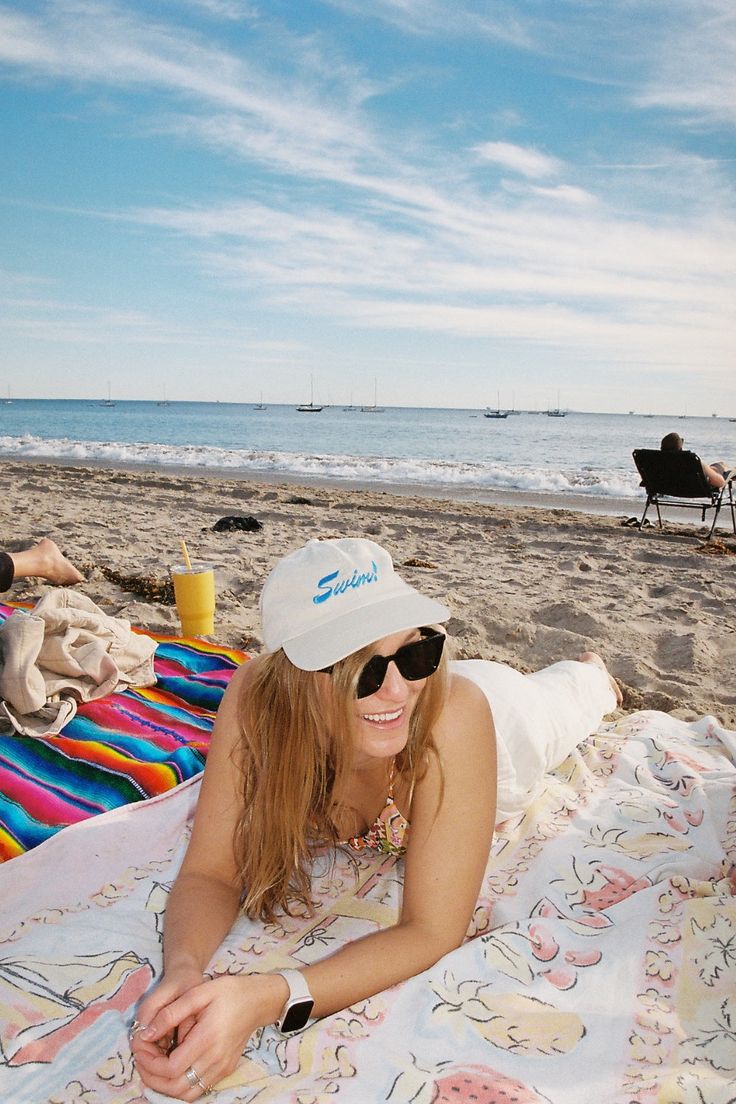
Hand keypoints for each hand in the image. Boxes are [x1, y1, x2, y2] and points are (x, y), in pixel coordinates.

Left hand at [131, 974, 285, 1099]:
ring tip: (152, 1066)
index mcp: (208, 1038)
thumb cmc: (229, 991)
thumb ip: (170, 1013)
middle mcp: (216, 1060)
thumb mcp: (199, 992)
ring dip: (164, 1086)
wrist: (258, 1000)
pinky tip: (171, 1068)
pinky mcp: (225, 1071)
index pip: (171, 1067)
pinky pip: (198, 1089)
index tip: (140, 1048)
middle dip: (152, 1078)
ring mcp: (222, 1068)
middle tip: (141, 1059)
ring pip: (186, 1094)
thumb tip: (146, 1034)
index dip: (150, 1063)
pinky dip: (179, 1086)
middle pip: (175, 1087)